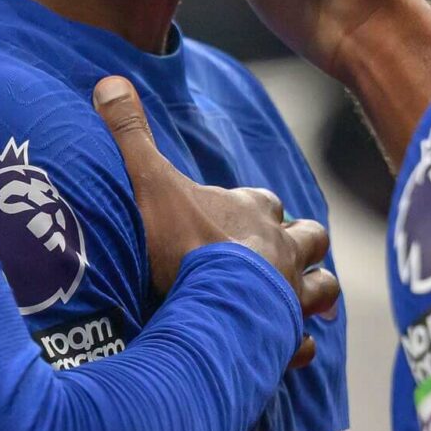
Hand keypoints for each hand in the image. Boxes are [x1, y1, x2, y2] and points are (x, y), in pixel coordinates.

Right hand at [92, 77, 336, 366]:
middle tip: (281, 256)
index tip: (245, 213)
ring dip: (312, 292)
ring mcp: (287, 294)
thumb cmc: (179, 240)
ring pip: (321, 289)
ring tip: (297, 301)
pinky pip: (303, 343)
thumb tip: (108, 81)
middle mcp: (279, 249)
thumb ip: (130, 132)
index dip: (259, 207)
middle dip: (302, 244)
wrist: (204, 301)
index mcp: (250, 211)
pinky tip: (280, 348)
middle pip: (310, 237)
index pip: (267, 201)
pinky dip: (295, 345)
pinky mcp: (284, 335)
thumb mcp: (148, 178)